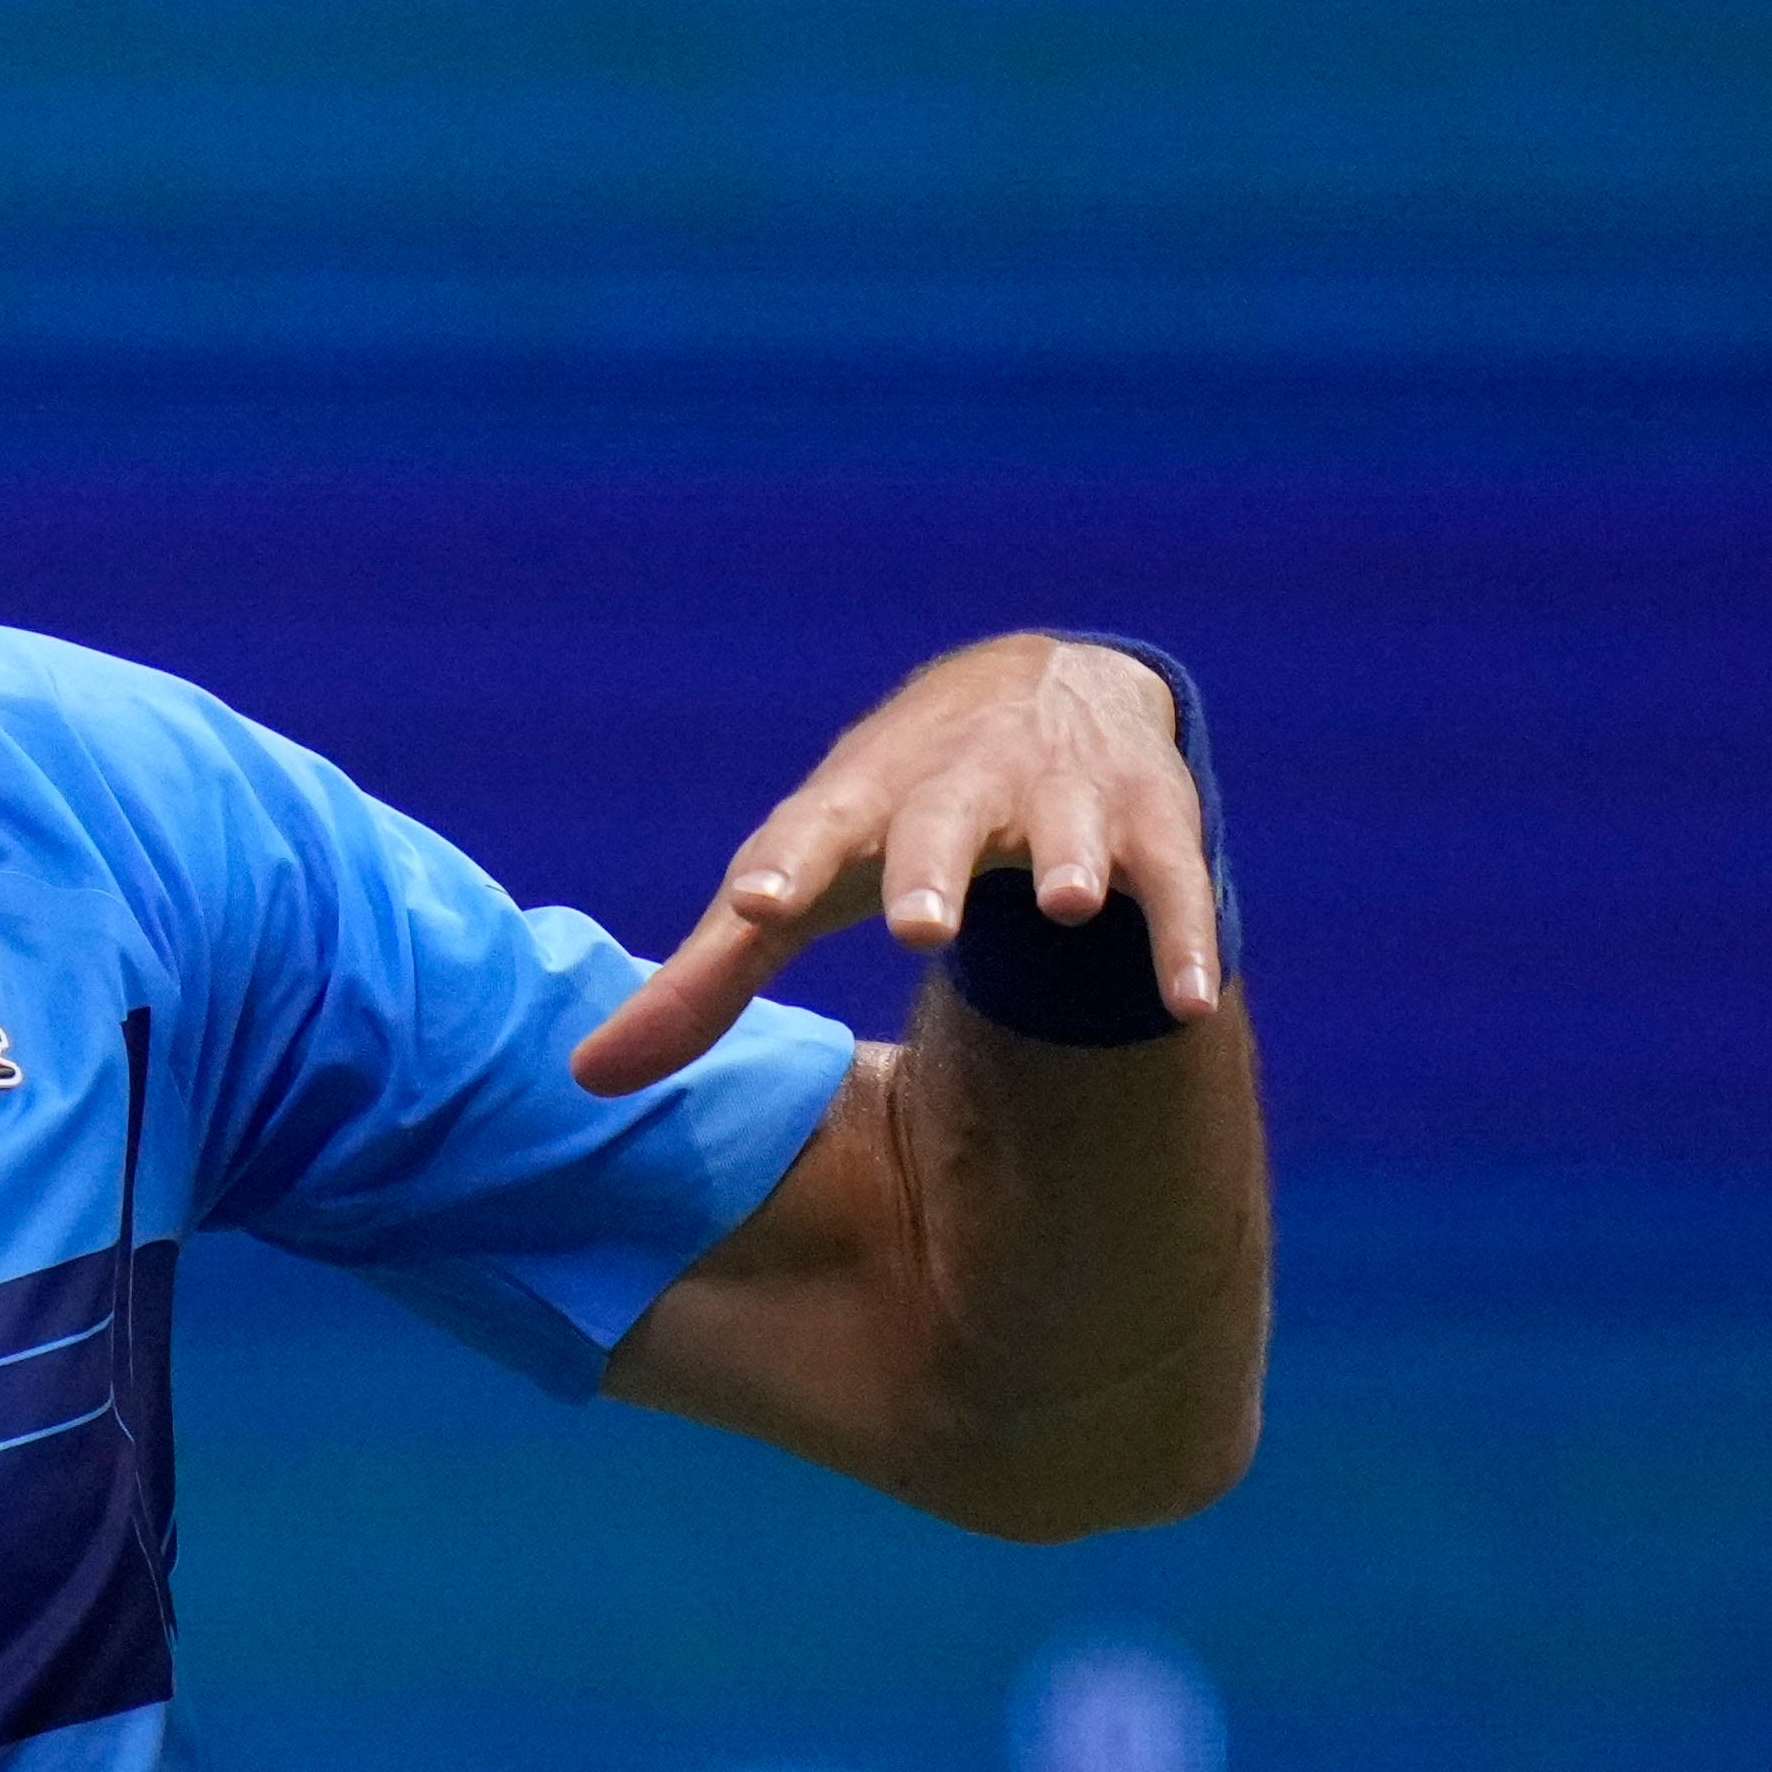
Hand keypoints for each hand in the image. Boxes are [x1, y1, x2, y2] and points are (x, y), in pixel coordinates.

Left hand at [576, 632, 1219, 1092]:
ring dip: (1077, 863)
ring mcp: (1062, 798)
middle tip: (924, 923)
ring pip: (1073, 831)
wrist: (1036, 691)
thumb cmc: (880, 818)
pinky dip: (1182, 938)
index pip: (804, 834)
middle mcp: (958, 789)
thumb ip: (704, 982)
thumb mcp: (797, 883)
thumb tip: (585, 1079)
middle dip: (932, 868)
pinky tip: (1187, 1002)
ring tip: (1077, 905)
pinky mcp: (1154, 823)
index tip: (753, 906)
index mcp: (855, 804)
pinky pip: (1175, 885)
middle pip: (940, 825)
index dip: (780, 870)